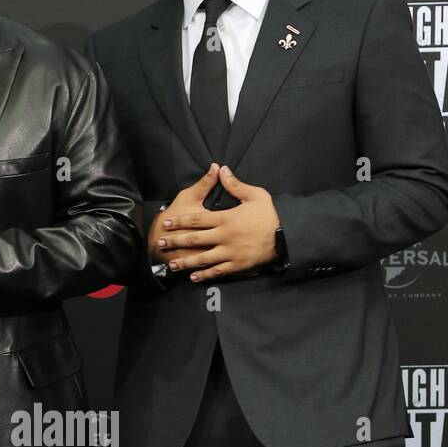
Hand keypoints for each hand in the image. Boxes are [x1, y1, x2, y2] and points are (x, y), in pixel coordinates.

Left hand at [158, 164, 280, 280]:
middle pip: (195, 240)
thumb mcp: (255, 195)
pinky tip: (194, 277)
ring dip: (186, 262)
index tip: (167, 223)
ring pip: (203, 259)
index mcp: (226, 219)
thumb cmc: (270, 214)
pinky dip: (204, 275)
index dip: (180, 221)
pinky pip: (217, 272)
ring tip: (173, 265)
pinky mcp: (237, 265)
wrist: (286, 235)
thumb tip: (221, 169)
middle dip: (176, 242)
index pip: (197, 220)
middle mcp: (224, 237)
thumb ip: (235, 184)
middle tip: (161, 243)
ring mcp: (230, 253)